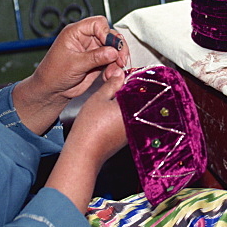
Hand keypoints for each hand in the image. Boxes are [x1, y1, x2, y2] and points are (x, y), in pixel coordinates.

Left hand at [12, 16, 127, 134]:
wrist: (52, 90)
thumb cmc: (54, 74)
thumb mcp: (75, 64)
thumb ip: (95, 57)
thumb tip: (113, 51)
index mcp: (76, 32)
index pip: (98, 23)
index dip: (107, 33)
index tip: (111, 46)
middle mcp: (86, 39)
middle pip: (109, 35)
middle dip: (117, 47)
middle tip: (121, 59)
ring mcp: (93, 50)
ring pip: (113, 48)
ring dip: (118, 59)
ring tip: (114, 70)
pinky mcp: (98, 62)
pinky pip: (112, 61)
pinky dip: (115, 67)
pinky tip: (110, 75)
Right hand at [44, 72, 126, 211]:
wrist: (85, 152)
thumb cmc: (90, 126)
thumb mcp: (99, 98)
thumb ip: (112, 85)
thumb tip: (120, 74)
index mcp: (134, 106)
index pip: (140, 87)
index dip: (133, 78)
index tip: (125, 74)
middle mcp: (139, 119)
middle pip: (140, 99)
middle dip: (132, 90)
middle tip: (119, 82)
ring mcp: (135, 129)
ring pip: (136, 109)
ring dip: (129, 101)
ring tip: (114, 95)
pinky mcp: (129, 136)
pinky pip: (132, 119)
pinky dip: (126, 112)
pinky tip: (113, 110)